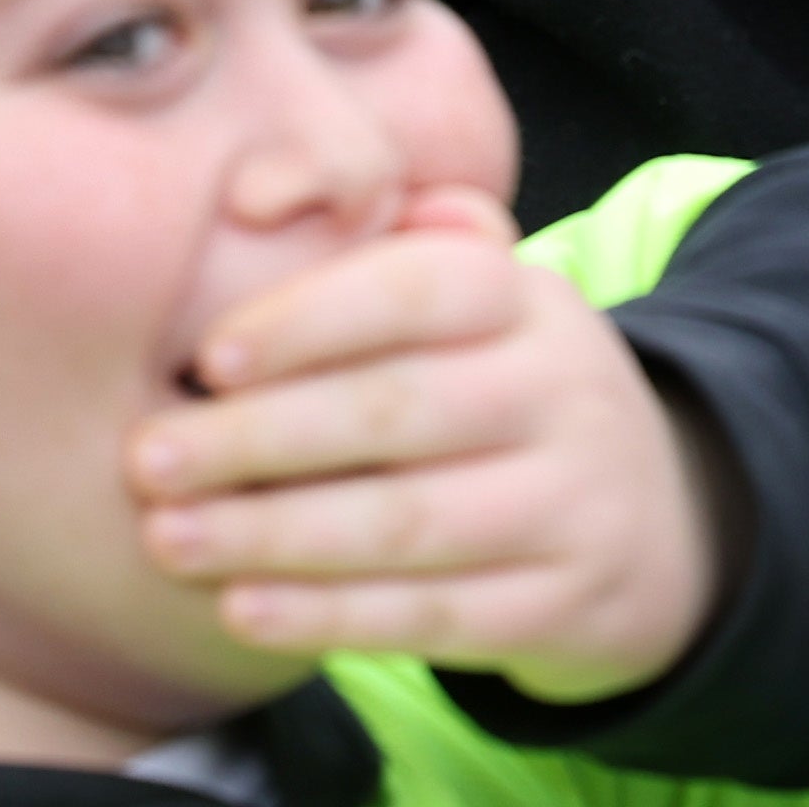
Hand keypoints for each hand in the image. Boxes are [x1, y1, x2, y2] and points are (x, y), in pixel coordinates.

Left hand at [129, 185, 727, 702]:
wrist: (661, 525)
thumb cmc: (507, 394)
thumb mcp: (483, 308)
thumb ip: (388, 245)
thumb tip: (261, 191)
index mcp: (529, 299)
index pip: (421, 288)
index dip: (312, 316)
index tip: (209, 356)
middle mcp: (562, 392)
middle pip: (400, 410)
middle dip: (260, 438)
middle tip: (147, 459)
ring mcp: (573, 505)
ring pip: (410, 522)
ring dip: (275, 534)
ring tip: (169, 538)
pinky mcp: (563, 607)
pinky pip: (434, 616)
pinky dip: (332, 616)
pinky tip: (244, 609)